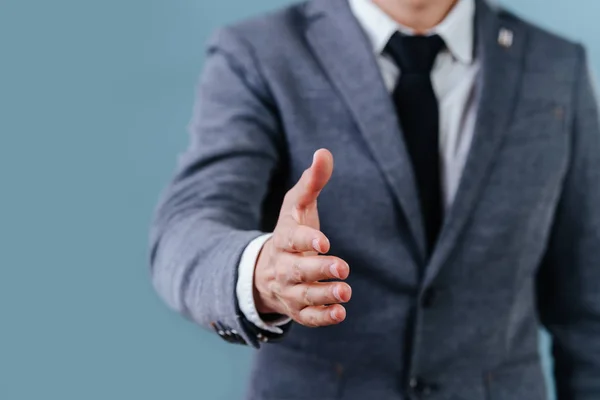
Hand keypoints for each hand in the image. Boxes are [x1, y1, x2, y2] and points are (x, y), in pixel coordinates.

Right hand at [254, 149, 351, 326]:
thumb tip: (324, 152)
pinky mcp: (298, 309)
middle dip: (318, 270)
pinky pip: (307, 317)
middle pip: (296, 270)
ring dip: (323, 295)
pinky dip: (321, 317)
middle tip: (342, 268)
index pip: (290, 239)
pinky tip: (340, 313)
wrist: (266, 270)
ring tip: (345, 291)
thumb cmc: (289, 231)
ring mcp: (289, 290)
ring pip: (303, 295)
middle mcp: (283, 267)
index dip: (306, 241)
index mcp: (283, 239)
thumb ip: (311, 182)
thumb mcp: (297, 205)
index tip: (324, 241)